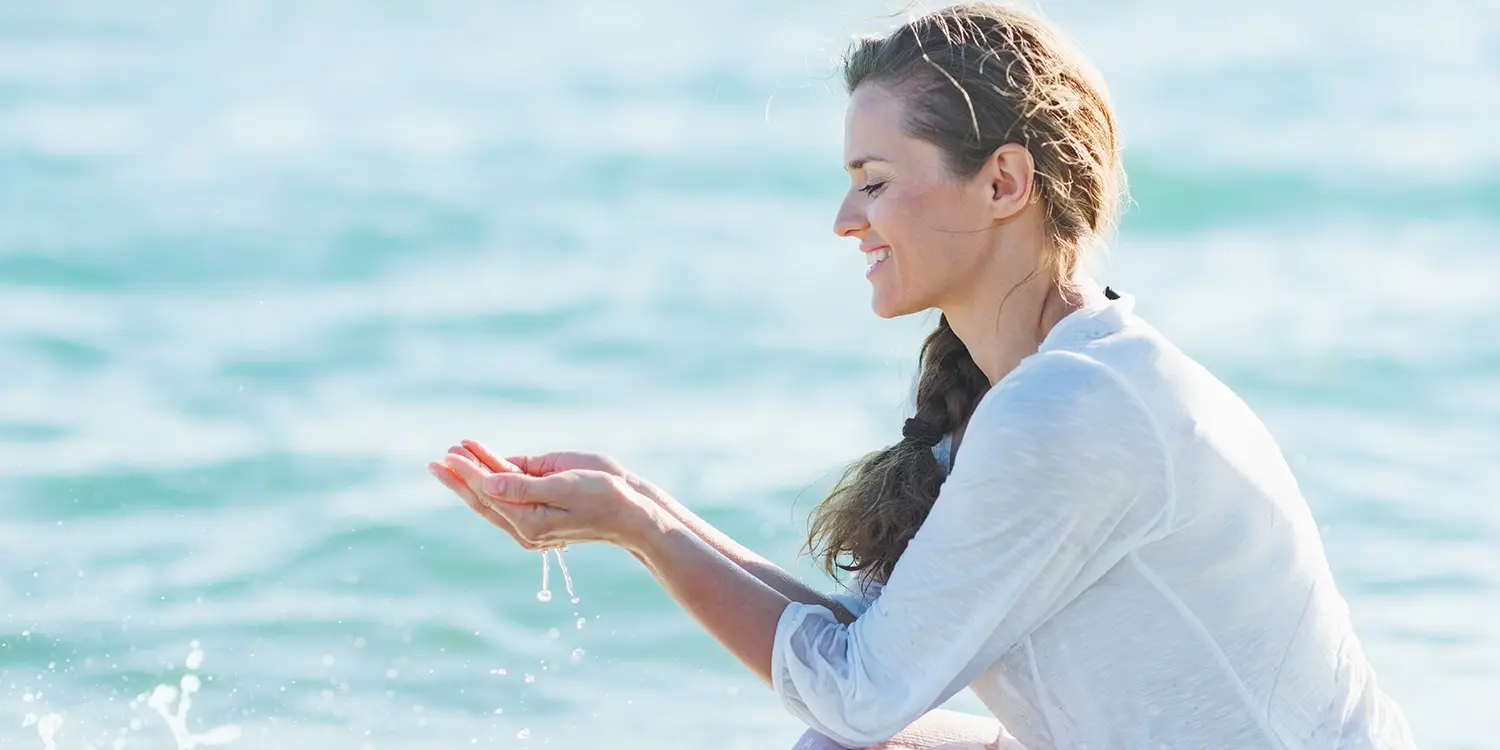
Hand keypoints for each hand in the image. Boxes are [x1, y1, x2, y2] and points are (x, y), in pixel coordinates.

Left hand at [430, 446, 661, 550]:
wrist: (633, 510)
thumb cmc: (604, 497)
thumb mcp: (564, 487)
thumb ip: (523, 486)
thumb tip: (487, 483)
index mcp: (529, 523)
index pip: (489, 494)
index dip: (467, 474)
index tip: (449, 457)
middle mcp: (525, 523)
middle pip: (483, 498)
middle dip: (460, 477)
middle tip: (435, 461)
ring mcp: (532, 515)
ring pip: (495, 493)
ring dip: (474, 471)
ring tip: (453, 452)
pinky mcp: (541, 505)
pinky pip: (511, 488)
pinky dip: (495, 471)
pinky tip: (481, 458)